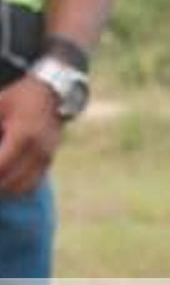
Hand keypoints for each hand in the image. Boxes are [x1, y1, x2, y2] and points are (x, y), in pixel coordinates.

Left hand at [0, 76, 61, 195]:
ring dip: (4, 189)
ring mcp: (46, 158)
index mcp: (23, 136)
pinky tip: (4, 181)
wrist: (50, 95)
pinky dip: (16, 188)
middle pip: (10, 183)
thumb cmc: (18, 99)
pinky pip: (31, 185)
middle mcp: (38, 151)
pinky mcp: (49, 162)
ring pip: (22, 188)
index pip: (1, 167)